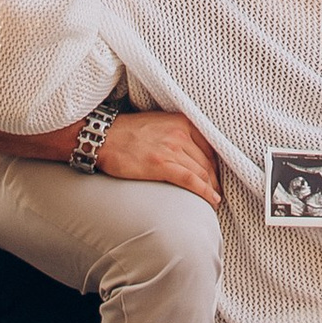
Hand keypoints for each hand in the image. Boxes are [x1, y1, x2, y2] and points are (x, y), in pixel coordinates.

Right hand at [99, 108, 221, 209]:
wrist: (103, 137)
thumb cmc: (128, 132)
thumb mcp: (159, 123)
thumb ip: (177, 133)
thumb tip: (191, 152)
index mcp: (182, 121)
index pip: (209, 147)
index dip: (215, 165)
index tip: (216, 177)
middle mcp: (180, 133)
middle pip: (207, 162)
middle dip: (215, 180)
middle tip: (218, 193)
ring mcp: (171, 149)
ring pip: (202, 172)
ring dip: (212, 189)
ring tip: (215, 201)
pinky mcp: (161, 165)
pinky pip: (191, 181)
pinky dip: (205, 192)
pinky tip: (212, 201)